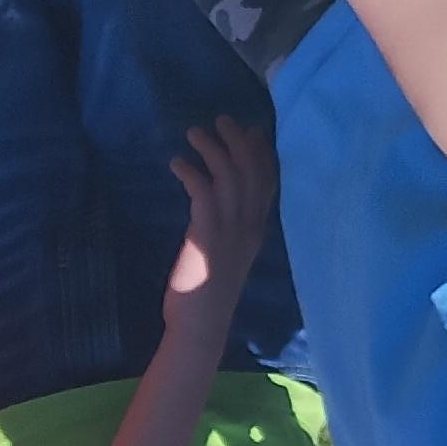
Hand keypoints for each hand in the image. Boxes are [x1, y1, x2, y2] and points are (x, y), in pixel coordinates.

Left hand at [163, 116, 277, 333]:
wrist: (201, 326)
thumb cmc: (207, 296)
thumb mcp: (226, 256)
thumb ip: (229, 230)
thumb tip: (219, 207)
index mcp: (256, 230)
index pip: (269, 180)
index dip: (262, 151)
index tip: (252, 129)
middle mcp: (249, 225)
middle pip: (252, 170)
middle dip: (239, 139)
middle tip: (221, 119)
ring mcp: (229, 230)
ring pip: (230, 175)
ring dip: (212, 148)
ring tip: (194, 132)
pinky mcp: (206, 235)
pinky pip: (203, 191)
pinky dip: (191, 171)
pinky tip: (177, 163)